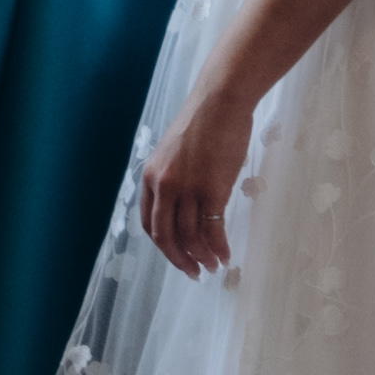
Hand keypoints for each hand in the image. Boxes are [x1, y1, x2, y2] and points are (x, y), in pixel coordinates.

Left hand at [134, 83, 260, 277]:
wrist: (220, 101)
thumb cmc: (202, 122)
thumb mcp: (173, 152)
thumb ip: (172, 178)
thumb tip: (182, 203)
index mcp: (151, 177)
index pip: (149, 223)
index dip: (163, 246)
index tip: (177, 255)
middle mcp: (164, 186)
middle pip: (166, 236)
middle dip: (179, 259)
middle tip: (194, 272)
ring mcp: (187, 189)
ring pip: (190, 236)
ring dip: (202, 256)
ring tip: (213, 266)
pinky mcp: (212, 190)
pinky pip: (212, 229)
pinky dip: (218, 247)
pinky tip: (225, 255)